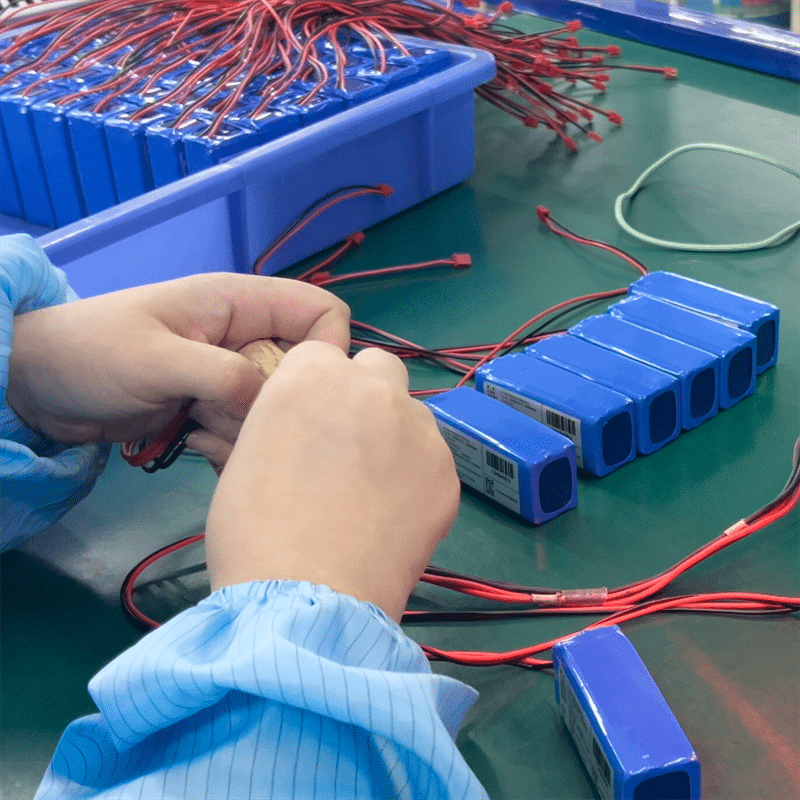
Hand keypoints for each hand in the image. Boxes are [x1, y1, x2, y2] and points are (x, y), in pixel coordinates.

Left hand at [7, 273, 349, 467]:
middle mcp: (244, 335)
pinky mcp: (214, 404)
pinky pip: (249, 426)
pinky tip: (196, 442)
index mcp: (239, 302)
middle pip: (302, 369)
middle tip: (235, 418)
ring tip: (202, 430)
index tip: (304, 393)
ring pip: (277, 405)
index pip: (320, 311)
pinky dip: (231, 441)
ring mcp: (229, 372)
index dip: (327, 348)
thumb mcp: (160, 359)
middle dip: (279, 403)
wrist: (39, 387)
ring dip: (249, 428)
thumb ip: (226, 375)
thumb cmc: (94, 354)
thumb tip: (278, 404)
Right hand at [204, 342, 460, 621]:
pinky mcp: (447, 472)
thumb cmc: (254, 530)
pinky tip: (392, 517)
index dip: (313, 387)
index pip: (321, 354)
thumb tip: (298, 420)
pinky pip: (431, 459)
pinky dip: (415, 477)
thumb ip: (283, 418)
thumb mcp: (247, 454)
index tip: (308, 421)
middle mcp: (373, 388)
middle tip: (347, 444)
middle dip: (363, 393)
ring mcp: (418, 428)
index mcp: (313, 375)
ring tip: (371, 490)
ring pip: (411, 412)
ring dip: (394, 434)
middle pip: (377, 368)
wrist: (306, 598)